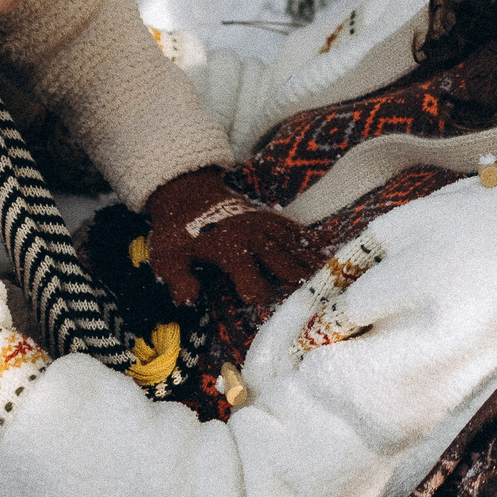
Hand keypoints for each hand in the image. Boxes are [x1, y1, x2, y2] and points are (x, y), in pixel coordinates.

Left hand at [141, 167, 325, 305]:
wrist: (187, 194)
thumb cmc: (178, 232)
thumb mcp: (166, 256)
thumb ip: (177, 279)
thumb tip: (189, 300)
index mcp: (227, 247)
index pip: (248, 276)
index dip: (256, 293)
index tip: (261, 302)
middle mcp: (250, 235)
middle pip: (280, 260)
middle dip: (297, 278)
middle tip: (317, 295)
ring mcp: (262, 224)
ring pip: (292, 244)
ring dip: (311, 260)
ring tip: (330, 275)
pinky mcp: (268, 218)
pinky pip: (293, 228)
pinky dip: (311, 237)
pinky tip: (329, 244)